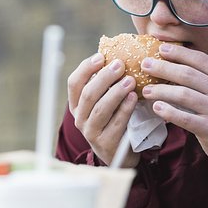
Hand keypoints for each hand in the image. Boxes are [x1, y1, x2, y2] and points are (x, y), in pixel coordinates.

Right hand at [67, 53, 139, 167]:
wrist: (121, 153)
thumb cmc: (114, 119)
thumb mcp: (106, 101)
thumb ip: (107, 83)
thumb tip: (118, 54)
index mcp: (76, 105)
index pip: (74, 83)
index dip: (85, 68)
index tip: (100, 56)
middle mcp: (79, 118)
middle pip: (88, 94)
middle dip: (104, 77)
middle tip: (120, 65)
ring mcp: (91, 132)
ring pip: (101, 108)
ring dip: (115, 92)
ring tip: (130, 80)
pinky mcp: (105, 144)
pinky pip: (116, 123)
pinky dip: (125, 108)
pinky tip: (133, 97)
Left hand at [140, 44, 207, 160]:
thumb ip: (205, 78)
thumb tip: (174, 64)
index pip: (200, 59)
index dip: (179, 52)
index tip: (161, 49)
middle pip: (187, 74)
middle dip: (163, 67)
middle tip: (145, 65)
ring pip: (183, 95)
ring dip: (161, 90)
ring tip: (146, 90)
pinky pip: (184, 118)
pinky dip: (168, 112)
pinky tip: (157, 107)